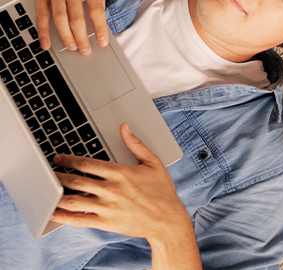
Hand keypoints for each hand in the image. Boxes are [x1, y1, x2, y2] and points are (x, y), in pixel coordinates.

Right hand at [26, 0, 109, 54]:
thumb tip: (103, 5)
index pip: (97, 10)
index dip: (101, 28)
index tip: (104, 42)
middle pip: (78, 19)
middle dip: (83, 39)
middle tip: (86, 51)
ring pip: (60, 20)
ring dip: (66, 38)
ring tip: (71, 48)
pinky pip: (42, 15)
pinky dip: (43, 31)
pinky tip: (45, 43)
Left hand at [51, 124, 189, 239]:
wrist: (166, 219)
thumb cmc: (161, 190)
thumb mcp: (153, 162)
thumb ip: (136, 144)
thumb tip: (125, 127)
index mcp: (120, 173)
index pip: (88, 164)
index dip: (70, 160)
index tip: (60, 158)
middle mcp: (110, 190)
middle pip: (76, 181)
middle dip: (59, 175)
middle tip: (49, 171)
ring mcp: (106, 208)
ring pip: (74, 200)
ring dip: (57, 195)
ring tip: (48, 190)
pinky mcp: (105, 223)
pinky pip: (79, 220)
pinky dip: (63, 217)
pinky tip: (54, 213)